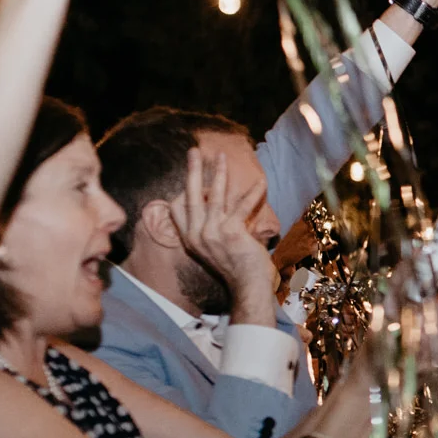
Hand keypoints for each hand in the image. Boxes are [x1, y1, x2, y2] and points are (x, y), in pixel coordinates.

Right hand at [173, 148, 278, 326]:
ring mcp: (212, 234)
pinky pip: (241, 206)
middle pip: (191, 196)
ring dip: (219, 173)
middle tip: (193, 150)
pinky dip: (252, 193)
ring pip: (214, 196)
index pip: (177, 209)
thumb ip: (211, 223)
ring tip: (221, 156)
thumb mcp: (214, 244)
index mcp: (189, 238)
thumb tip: (214, 199)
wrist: (248, 286)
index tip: (192, 175)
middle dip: (193, 171)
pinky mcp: (231, 233)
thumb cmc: (235, 266)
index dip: (183, 191)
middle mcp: (197, 235)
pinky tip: (260, 181)